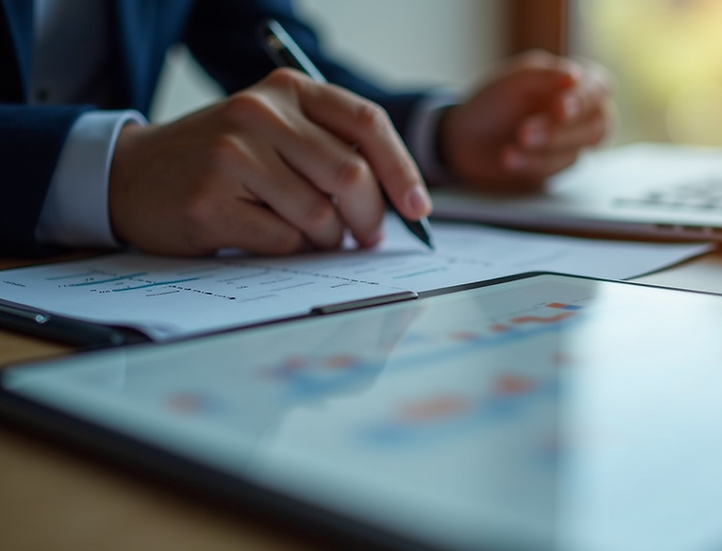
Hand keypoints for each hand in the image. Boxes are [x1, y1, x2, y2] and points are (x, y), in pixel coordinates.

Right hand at [109, 68, 430, 255]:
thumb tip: (400, 202)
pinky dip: (289, 250)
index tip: (418, 209)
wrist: (132, 176)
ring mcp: (233, 155)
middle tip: (368, 238)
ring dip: (327, 240)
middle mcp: (260, 113)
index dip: (402, 170)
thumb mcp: (275, 133)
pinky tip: (266, 236)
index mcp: (287, 90)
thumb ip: (333, 151)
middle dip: (371, 219)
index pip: (367, 124)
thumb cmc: (221, 161)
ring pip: (321, 216)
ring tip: (307, 235)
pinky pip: (284, 240)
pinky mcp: (211, 200)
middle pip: (351, 176)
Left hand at [440, 51, 612, 190]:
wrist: (464, 139)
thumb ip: (545, 76)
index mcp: (574, 82)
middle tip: (524, 133)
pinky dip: (531, 165)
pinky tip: (509, 158)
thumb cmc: (492, 103)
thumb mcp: (514, 80)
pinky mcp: (557, 168)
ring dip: (542, 151)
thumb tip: (577, 76)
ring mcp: (570, 143)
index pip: (598, 89)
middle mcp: (580, 113)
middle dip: (558, 132)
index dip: (583, 100)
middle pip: (595, 126)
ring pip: (577, 152)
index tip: (559, 109)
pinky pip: (557, 172)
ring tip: (509, 149)